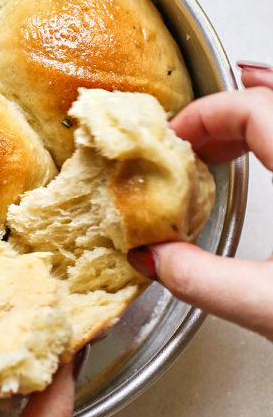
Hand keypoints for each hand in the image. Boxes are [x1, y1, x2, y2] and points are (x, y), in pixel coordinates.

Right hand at [128, 64, 272, 342]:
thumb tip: (156, 258)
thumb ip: (203, 279)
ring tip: (230, 136)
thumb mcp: (272, 307)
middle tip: (194, 142)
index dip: (205, 116)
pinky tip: (271, 152)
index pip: (254, 109)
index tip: (175, 140)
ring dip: (263, 116)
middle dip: (229, 112)